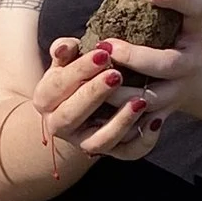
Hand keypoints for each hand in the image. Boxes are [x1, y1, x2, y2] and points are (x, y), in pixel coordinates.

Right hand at [31, 36, 158, 175]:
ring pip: (98, 142)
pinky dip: (143, 141)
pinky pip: (127, 153)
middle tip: (117, 75)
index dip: (79, 69)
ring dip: (120, 122)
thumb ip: (65, 50)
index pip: (57, 86)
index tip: (103, 52)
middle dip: (93, 94)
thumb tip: (65, 47)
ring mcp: (85, 142)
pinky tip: (156, 121)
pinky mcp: (111, 152)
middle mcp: (59, 126)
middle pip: (70, 116)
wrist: (88, 103)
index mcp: (45, 100)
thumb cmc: (80, 73)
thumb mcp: (69, 59)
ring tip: (140, 100)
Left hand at [91, 0, 201, 122]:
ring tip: (95, 77)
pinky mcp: (160, 116)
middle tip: (106, 46)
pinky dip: (118, 117)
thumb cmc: (165, 33)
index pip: (196, 8)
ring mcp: (177, 93)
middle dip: (136, 57)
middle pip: (169, 64)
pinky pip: (139, 123)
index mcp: (195, 30)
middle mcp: (190, 62)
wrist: (183, 78)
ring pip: (151, 99)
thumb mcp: (167, 11)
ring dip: (120, 91)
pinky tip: (95, 106)